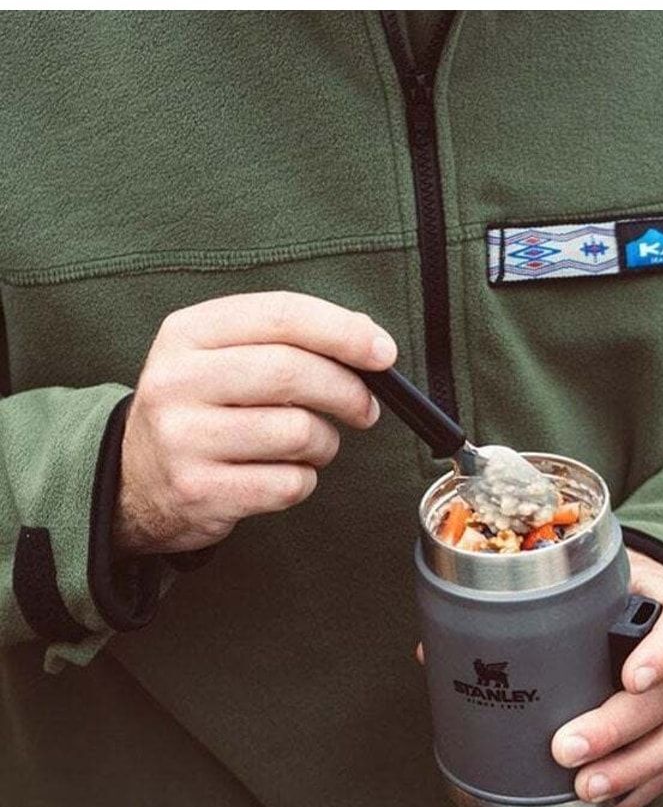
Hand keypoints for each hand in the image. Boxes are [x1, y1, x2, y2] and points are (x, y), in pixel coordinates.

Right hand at [115, 291, 396, 554]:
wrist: (134, 477)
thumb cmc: (203, 408)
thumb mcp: (221, 355)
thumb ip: (287, 340)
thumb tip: (369, 341)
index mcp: (187, 332)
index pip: (280, 316)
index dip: (343, 332)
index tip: (384, 353)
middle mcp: (177, 380)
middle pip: (291, 372)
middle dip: (346, 391)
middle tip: (366, 408)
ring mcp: (183, 439)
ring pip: (296, 431)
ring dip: (324, 442)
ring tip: (311, 445)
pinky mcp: (199, 490)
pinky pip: (287, 484)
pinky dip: (303, 481)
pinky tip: (283, 474)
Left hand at [550, 551, 662, 806]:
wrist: (641, 606)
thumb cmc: (604, 595)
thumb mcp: (584, 580)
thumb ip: (527, 600)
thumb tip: (438, 646)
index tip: (631, 678)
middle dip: (618, 728)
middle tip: (567, 748)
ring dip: (628, 770)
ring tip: (583, 789)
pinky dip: (634, 790)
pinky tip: (600, 805)